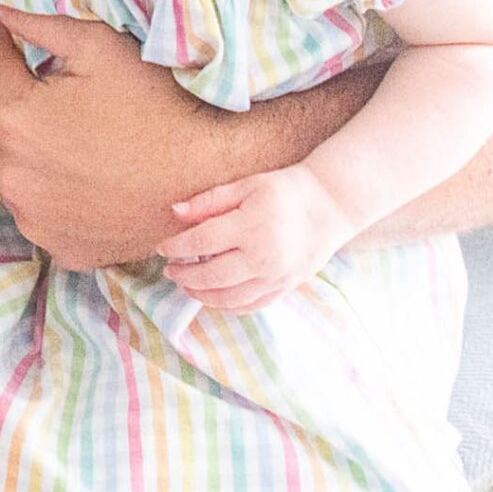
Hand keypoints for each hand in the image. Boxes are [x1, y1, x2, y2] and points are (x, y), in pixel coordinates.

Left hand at [0, 9, 223, 270]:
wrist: (211, 176)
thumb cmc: (157, 104)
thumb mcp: (98, 45)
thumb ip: (38, 21)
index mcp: (13, 118)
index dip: (6, 42)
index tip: (23, 36)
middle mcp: (10, 173)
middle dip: (12, 92)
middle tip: (48, 79)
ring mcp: (32, 216)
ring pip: (8, 164)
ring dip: (22, 141)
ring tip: (64, 125)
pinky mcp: (57, 244)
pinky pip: (34, 206)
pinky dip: (45, 186)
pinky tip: (76, 170)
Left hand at [156, 165, 357, 310]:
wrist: (331, 206)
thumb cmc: (284, 190)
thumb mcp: (246, 185)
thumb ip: (209, 201)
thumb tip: (174, 212)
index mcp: (252, 227)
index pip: (202, 242)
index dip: (177, 247)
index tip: (161, 247)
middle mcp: (264, 257)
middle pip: (212, 276)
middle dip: (185, 275)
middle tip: (169, 270)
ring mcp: (276, 277)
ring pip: (230, 298)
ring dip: (202, 295)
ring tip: (186, 284)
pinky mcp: (285, 287)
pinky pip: (252, 305)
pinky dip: (228, 306)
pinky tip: (213, 297)